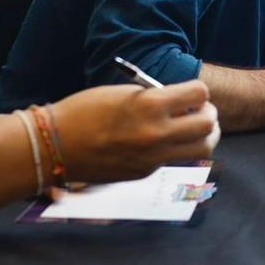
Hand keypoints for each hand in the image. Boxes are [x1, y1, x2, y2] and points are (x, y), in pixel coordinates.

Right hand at [47, 79, 218, 183]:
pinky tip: (164, 142)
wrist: (56, 145)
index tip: (192, 93)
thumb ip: (155, 97)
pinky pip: (175, 160)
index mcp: (151, 105)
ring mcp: (153, 157)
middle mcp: (158, 133)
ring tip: (192, 129)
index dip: (198, 91)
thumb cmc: (85, 111)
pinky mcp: (145, 173)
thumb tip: (182, 103)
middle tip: (200, 111)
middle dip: (208, 114)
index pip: (200, 94)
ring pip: (202, 149)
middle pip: (208, 125)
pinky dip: (177, 149)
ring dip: (203, 136)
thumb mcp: (123, 93)